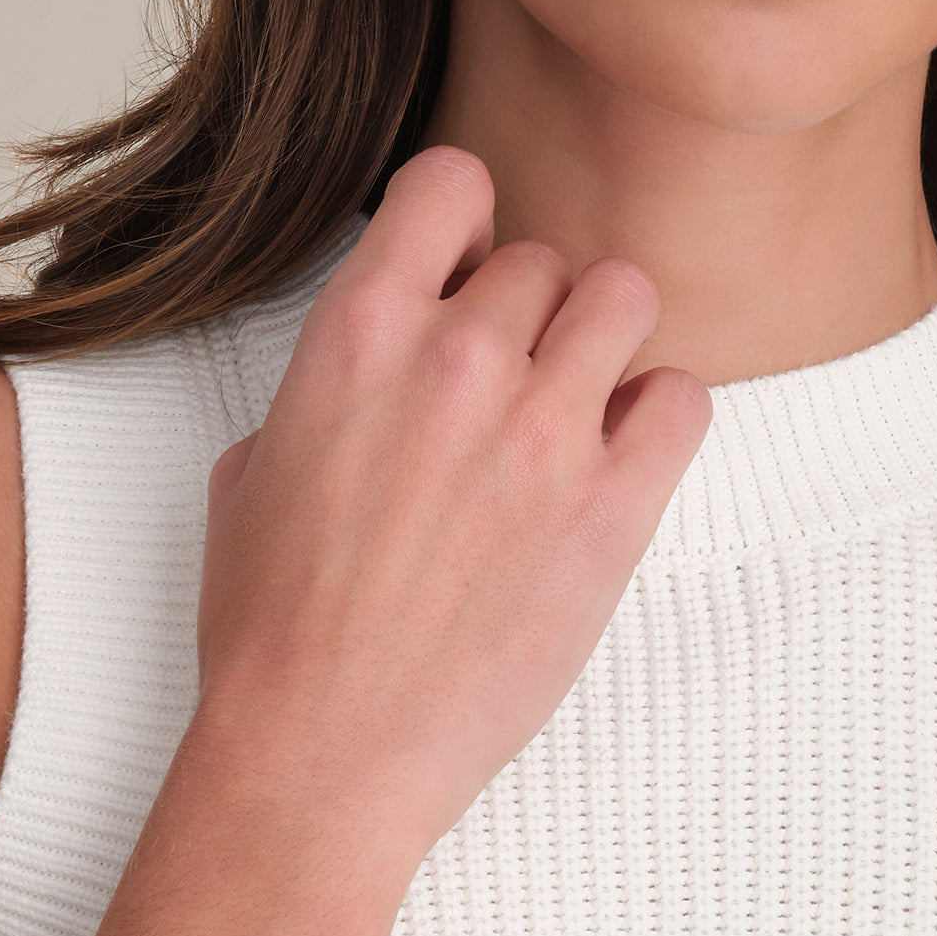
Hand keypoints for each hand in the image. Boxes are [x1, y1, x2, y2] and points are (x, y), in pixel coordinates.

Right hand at [194, 145, 711, 860]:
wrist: (321, 753)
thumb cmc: (273, 630)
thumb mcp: (252, 474)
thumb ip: (329, 391)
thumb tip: (377, 376)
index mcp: (358, 334)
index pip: (451, 181)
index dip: (463, 225)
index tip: (463, 275)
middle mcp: (458, 359)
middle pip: (543, 261)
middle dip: (528, 316)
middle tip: (509, 392)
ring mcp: (544, 433)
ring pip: (626, 297)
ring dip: (603, 344)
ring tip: (577, 411)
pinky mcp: (612, 513)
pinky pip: (684, 398)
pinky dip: (660, 416)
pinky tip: (618, 464)